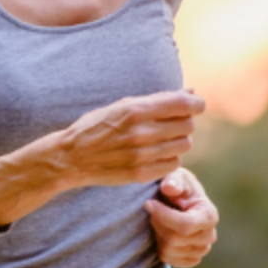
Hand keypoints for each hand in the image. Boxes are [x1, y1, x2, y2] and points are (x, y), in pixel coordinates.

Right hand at [0, 90, 203, 227]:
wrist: (71, 157)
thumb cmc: (96, 126)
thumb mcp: (121, 106)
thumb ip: (156, 100)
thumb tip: (191, 93)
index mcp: (135, 110)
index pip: (184, 104)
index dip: (195, 104)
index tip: (194, 106)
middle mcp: (141, 132)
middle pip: (188, 125)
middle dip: (183, 122)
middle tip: (170, 123)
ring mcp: (142, 155)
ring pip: (184, 145)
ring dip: (177, 141)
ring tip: (161, 139)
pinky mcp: (142, 173)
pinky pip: (174, 164)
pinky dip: (169, 158)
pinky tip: (154, 154)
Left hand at [146, 167, 218, 267]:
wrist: (179, 199)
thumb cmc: (177, 185)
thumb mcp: (175, 176)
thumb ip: (173, 180)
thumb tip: (170, 187)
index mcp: (209, 215)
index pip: (185, 225)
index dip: (162, 215)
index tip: (148, 203)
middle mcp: (209, 235)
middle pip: (174, 239)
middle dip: (158, 223)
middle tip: (153, 210)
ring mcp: (202, 249)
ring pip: (169, 250)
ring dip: (158, 234)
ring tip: (160, 220)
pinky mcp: (192, 259)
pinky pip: (169, 260)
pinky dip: (160, 247)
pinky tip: (162, 232)